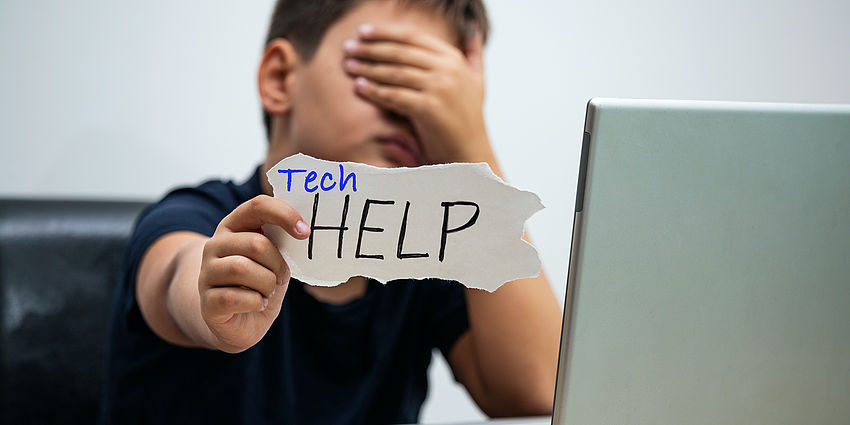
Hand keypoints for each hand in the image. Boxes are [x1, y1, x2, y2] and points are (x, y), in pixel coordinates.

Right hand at [198, 195, 309, 352]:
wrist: (240, 323)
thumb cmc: (260, 284)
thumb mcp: (274, 259)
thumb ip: (282, 242)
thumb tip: (303, 230)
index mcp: (234, 226)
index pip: (258, 206)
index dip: (284, 215)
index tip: (305, 232)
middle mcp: (214, 245)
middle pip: (256, 243)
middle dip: (278, 264)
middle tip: (281, 277)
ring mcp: (206, 273)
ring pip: (243, 269)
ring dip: (267, 284)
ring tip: (267, 292)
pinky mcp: (207, 301)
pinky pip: (235, 297)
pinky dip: (256, 302)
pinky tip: (257, 304)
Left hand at [343, 23, 491, 163]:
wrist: (471, 153)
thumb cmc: (468, 120)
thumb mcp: (477, 82)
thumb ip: (474, 55)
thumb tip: (473, 30)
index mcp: (454, 59)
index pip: (413, 37)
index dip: (385, 32)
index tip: (364, 31)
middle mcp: (448, 69)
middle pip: (400, 52)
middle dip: (371, 49)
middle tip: (348, 47)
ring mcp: (440, 88)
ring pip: (395, 72)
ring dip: (368, 68)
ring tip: (349, 66)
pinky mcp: (429, 108)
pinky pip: (394, 95)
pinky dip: (374, 90)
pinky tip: (359, 87)